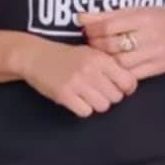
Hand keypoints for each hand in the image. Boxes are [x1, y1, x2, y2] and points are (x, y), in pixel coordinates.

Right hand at [15, 38, 138, 117]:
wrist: (35, 56)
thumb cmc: (66, 55)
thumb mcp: (90, 52)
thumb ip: (109, 64)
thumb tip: (129, 83)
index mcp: (100, 58)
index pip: (127, 81)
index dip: (126, 88)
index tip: (120, 88)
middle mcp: (90, 70)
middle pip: (116, 97)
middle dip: (110, 96)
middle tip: (99, 91)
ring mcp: (77, 83)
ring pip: (103, 106)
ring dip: (96, 103)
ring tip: (87, 95)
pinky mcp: (64, 95)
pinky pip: (85, 112)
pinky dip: (83, 108)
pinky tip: (76, 99)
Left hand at [78, 7, 164, 80]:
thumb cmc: (161, 18)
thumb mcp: (138, 10)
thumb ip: (109, 15)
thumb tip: (81, 18)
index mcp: (142, 18)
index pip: (109, 26)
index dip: (93, 30)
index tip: (87, 31)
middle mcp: (148, 36)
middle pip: (112, 45)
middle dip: (96, 45)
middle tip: (91, 44)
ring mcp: (153, 54)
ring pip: (120, 62)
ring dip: (105, 61)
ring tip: (100, 56)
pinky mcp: (157, 69)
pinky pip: (132, 75)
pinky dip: (119, 72)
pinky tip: (114, 67)